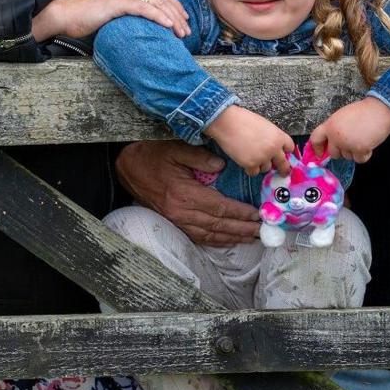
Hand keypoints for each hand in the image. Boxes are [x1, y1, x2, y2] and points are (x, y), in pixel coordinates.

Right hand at [31, 0, 189, 42]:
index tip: (184, 18)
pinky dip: (159, 16)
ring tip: (182, 32)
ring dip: (173, 17)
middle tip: (188, 29)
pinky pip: (143, 8)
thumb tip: (139, 29)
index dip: (174, 4)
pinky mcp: (116, 3)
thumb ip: (125, 15)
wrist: (63, 15)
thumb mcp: (110, 14)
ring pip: (156, 2)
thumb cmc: (84, 18)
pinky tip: (169, 26)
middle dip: (178, 13)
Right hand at [115, 140, 260, 246]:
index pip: (219, 207)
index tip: (257, 214)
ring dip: (232, 237)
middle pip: (218, 225)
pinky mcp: (173, 223)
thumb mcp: (175, 149)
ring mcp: (176, 220)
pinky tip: (229, 240)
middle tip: (262, 231)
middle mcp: (181, 212)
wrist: (127, 169)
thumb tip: (221, 166)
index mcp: (184, 194)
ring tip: (252, 238)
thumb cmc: (152, 155)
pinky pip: (198, 236)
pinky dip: (216, 240)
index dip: (239, 213)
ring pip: (210, 234)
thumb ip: (199, 157)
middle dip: (242, 229)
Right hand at [204, 105, 294, 175]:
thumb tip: (274, 147)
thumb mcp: (265, 126)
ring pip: (266, 168)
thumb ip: (272, 137)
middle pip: (283, 163)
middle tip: (283, 172)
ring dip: (261, 164)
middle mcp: (273, 149)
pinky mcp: (250, 164)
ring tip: (250, 154)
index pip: (290, 148)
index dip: (285, 151)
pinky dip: (250, 168)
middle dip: (283, 168)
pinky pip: (254, 172)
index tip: (284, 154)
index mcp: (279, 136)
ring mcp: (262, 158)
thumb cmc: (244, 120)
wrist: (228, 122)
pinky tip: (244, 160)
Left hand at [308, 96, 389, 162]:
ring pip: (347, 157)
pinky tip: (369, 143)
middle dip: (342, 151)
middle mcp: (336, 135)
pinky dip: (365, 154)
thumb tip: (331, 142)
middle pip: (333, 153)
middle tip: (352, 142)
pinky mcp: (359, 149)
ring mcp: (347, 143)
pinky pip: (359, 159)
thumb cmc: (364, 111)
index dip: (317, 148)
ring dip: (355, 152)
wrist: (379, 109)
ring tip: (362, 138)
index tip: (320, 153)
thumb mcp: (342, 116)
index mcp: (330, 124)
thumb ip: (334, 129)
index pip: (315, 139)